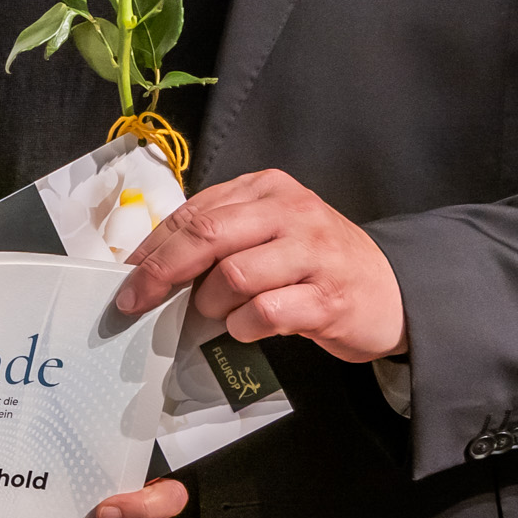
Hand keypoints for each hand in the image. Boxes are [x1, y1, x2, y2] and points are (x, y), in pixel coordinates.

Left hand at [113, 169, 408, 365]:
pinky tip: (248, 328)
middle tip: (136, 302)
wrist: (393, 291)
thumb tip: (149, 268)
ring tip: (221, 314)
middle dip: (160, 272)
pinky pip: (264, 313)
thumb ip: (219, 238)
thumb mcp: (268, 234)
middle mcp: (292, 212)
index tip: (124, 278)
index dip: (152, 248)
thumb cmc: (315, 265)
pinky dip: (243, 327)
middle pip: (206, 236)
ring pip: (232, 276)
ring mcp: (314, 253)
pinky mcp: (328, 297)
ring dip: (211, 305)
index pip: (194, 213)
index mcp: (268, 190)